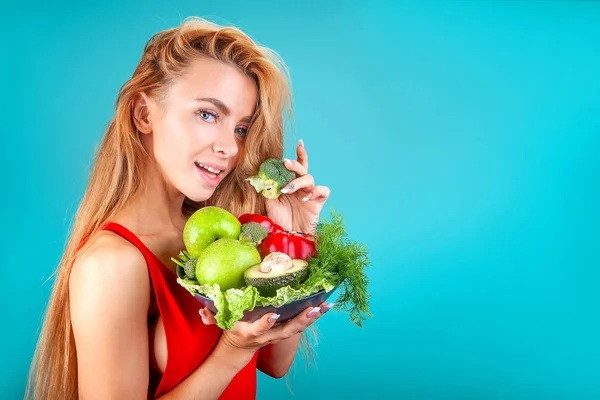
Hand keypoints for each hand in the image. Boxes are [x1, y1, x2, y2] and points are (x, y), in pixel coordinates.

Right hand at [199, 302, 333, 350]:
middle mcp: (270, 334)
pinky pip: (304, 322)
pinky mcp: (288, 329)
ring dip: (314, 317)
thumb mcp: (222, 323)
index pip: (260, 329)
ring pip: (300, 327)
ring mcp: (281, 333)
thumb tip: (202, 312)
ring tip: (327, 306)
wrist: (242, 346)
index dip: (266, 323)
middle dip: (302, 320)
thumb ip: (212, 317)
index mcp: (253, 332)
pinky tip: (327, 304)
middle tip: (314, 310)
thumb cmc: (233, 328)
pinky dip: (316, 314)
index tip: (273, 315)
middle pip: (288, 330)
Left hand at [265, 140, 329, 232]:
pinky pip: (323, 190)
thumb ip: (267, 189)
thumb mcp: (269, 203)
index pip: (295, 166)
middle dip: (295, 164)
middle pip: (302, 169)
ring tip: (288, 190)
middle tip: (285, 163)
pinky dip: (315, 191)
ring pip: (310, 178)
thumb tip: (260, 175)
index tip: (299, 143)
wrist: (288, 237)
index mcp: (290, 184)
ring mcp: (310, 194)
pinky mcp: (318, 203)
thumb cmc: (279, 220)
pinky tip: (305, 198)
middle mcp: (301, 187)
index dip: (299, 155)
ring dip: (298, 181)